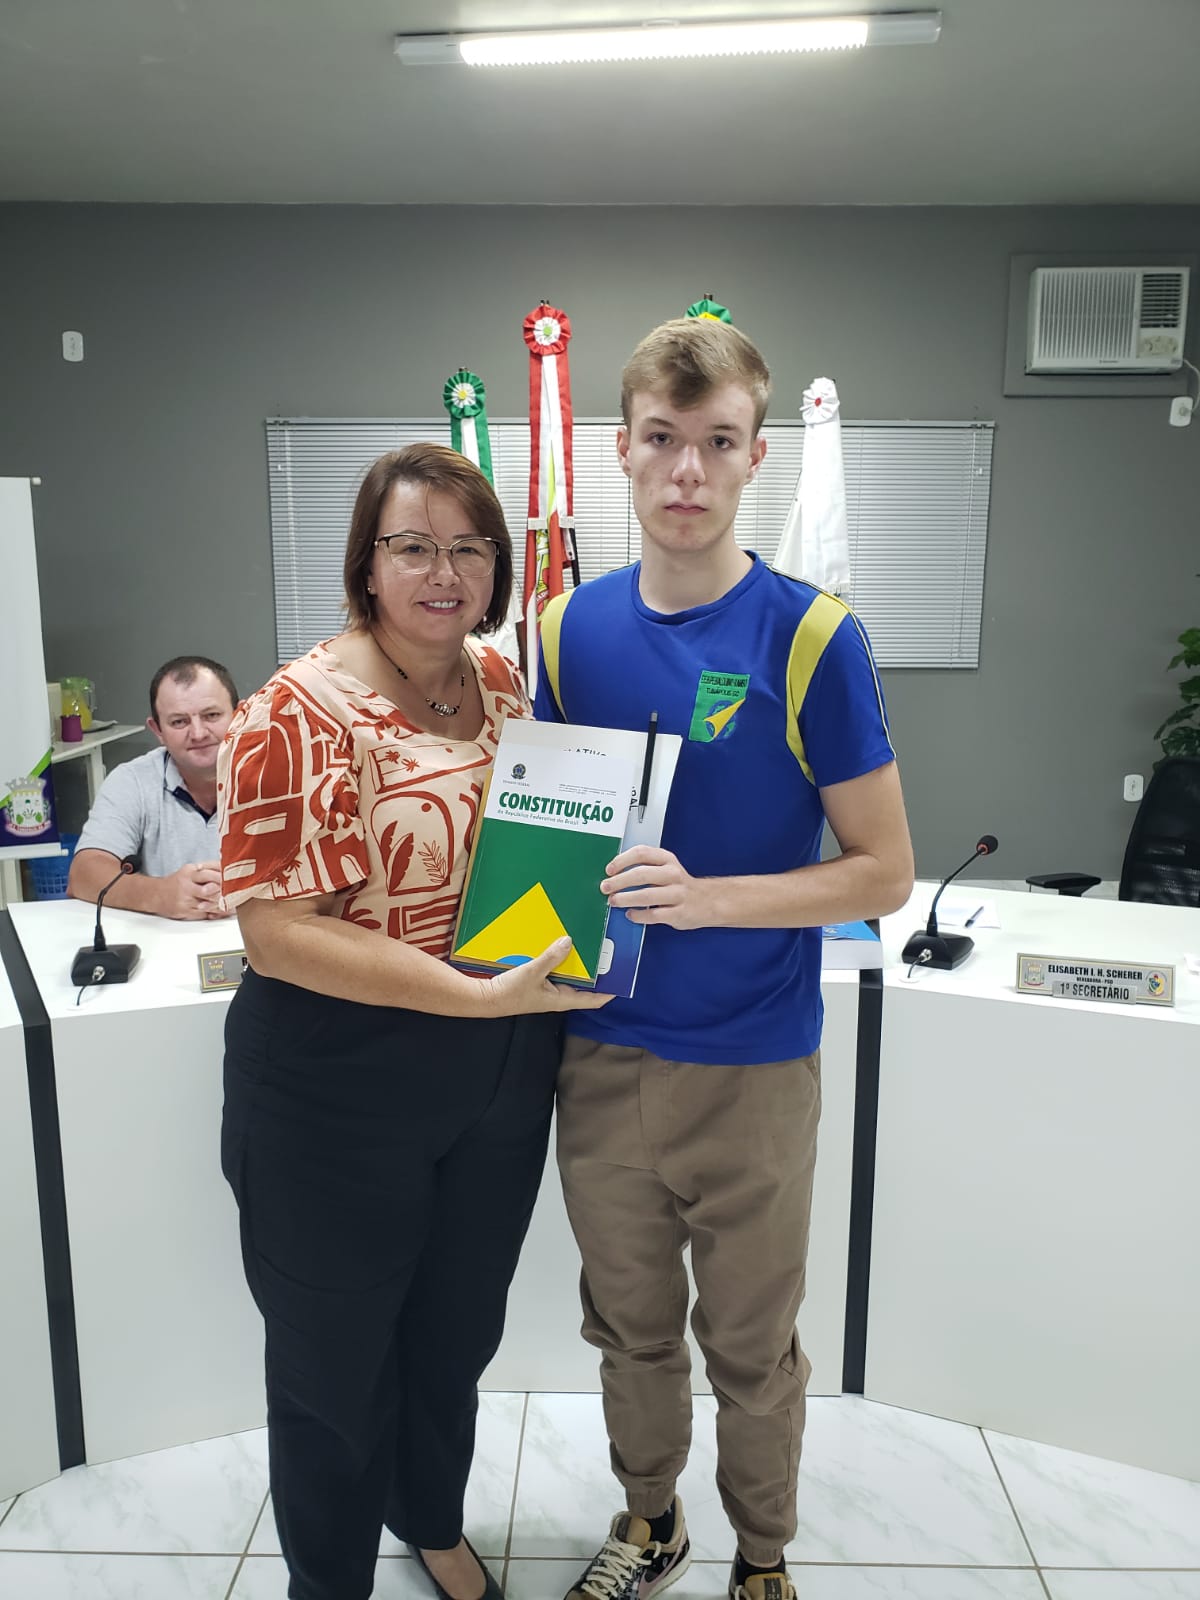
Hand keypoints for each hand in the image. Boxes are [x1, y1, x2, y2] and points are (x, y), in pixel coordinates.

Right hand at [159, 861, 231, 920]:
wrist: (155, 895)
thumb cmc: (178, 882)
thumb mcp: (190, 870)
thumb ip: (209, 868)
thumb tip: (229, 868)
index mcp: (190, 872)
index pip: (210, 873)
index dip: (224, 877)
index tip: (236, 879)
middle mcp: (187, 885)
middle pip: (211, 889)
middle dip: (225, 892)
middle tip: (238, 893)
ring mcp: (186, 899)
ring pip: (209, 903)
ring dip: (224, 904)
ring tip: (236, 903)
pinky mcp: (185, 912)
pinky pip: (205, 914)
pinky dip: (217, 913)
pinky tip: (225, 911)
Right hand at [484, 936, 613, 1014]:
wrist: (486, 998)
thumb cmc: (510, 993)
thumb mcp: (532, 972)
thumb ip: (551, 957)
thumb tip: (569, 941)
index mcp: (562, 999)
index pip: (593, 1000)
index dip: (609, 992)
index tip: (622, 979)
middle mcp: (559, 995)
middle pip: (584, 984)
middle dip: (595, 971)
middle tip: (607, 952)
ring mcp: (549, 988)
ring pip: (570, 975)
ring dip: (578, 964)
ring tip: (588, 945)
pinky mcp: (539, 981)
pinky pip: (555, 970)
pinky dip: (560, 960)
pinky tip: (561, 946)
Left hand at [602, 845, 708, 929]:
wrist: (710, 901)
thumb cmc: (680, 885)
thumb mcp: (666, 867)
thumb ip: (644, 867)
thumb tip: (614, 874)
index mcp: (667, 860)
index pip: (641, 853)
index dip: (622, 861)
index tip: (610, 869)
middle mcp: (673, 874)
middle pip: (641, 874)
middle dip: (619, 881)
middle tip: (606, 887)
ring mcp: (677, 894)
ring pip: (646, 895)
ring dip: (625, 898)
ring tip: (614, 901)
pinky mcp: (678, 913)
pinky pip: (653, 915)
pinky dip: (638, 915)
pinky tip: (631, 914)